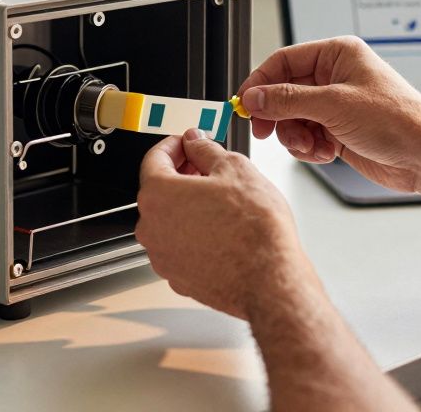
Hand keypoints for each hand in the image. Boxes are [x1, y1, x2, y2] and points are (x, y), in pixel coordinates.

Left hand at [136, 129, 316, 320]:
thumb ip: (206, 149)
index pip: (154, 159)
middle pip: (159, 191)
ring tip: (221, 202)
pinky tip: (220, 230)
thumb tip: (196, 142)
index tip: (186, 143)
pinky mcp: (178, 278)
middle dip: (182, 175)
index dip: (174, 146)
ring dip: (188, 207)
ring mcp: (162, 257)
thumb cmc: (254, 229)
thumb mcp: (234, 168)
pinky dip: (193, 235)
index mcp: (158, 194)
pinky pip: (180, 248)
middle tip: (207, 169)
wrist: (269, 278)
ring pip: (169, 221)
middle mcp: (151, 228)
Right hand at [238, 36, 420, 192]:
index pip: (284, 61)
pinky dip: (310, 148)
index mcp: (337, 55)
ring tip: (311, 146)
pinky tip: (326, 153)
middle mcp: (336, 77)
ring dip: (296, 136)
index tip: (244, 103)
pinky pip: (308, 136)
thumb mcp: (334, 105)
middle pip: (285, 92)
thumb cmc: (397, 120)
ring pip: (293, 118)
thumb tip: (254, 97)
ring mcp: (338, 105)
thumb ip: (287, 100)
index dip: (260, 82)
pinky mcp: (340, 130)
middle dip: (278, 115)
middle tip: (264, 131)